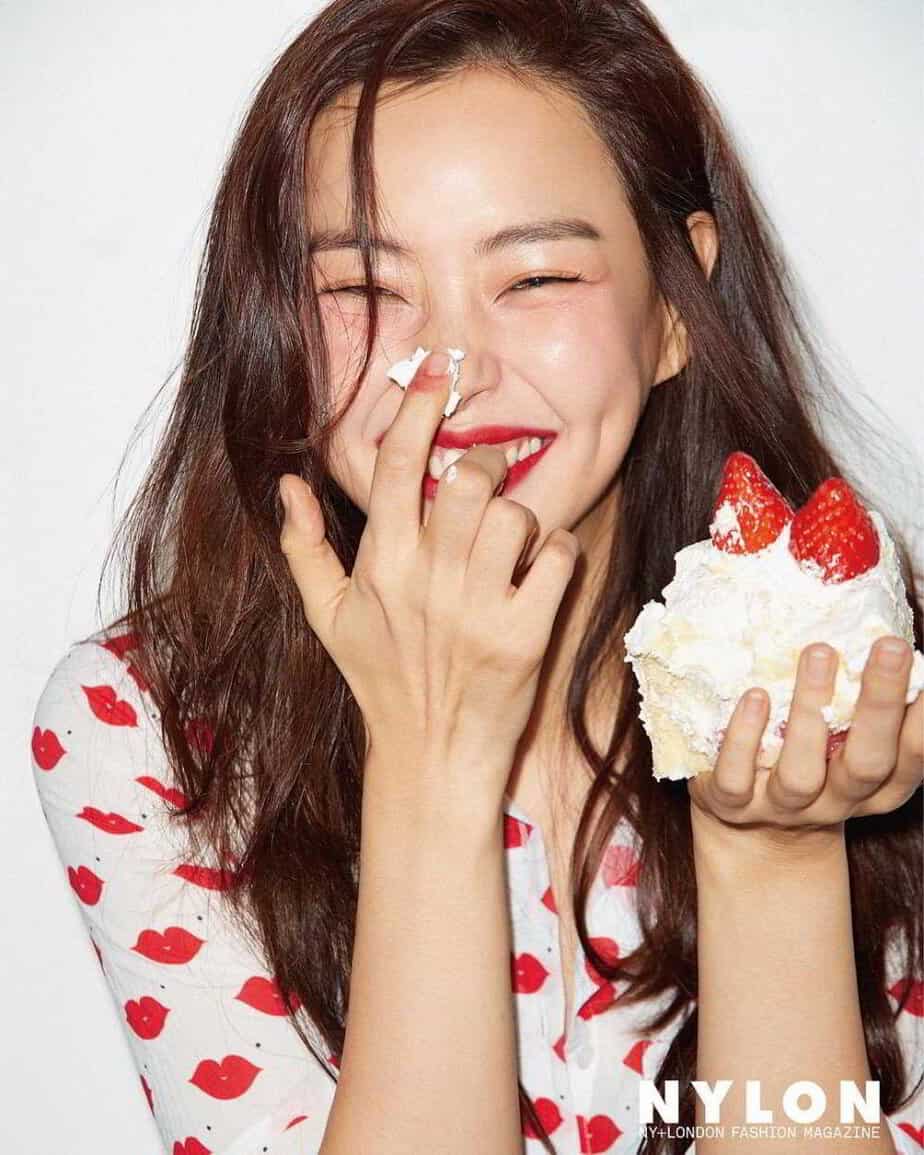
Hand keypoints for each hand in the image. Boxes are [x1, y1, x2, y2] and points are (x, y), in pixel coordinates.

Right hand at [277, 350, 579, 812]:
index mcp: (381, 563)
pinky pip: (557, 556)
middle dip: (486, 465)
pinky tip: (538, 572)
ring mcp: (479, 607)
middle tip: (487, 481)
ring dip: (519, 518)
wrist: (431, 755)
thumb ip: (305, 546)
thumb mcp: (328, 617)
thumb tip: (287, 484)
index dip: (419, 407)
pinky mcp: (526, 634)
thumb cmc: (381, 679)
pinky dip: (556, 554)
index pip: (399, 466)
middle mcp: (428, 578)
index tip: (438, 368)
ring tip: (507, 544)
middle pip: (470, 478)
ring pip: (516, 513)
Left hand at [688, 637, 922, 846]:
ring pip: (801, 772)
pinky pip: (735, 779)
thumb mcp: (845, 741)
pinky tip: (756, 696)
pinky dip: (744, 736)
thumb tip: (883, 629)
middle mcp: (837, 801)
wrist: (750, 831)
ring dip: (811, 710)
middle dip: (881, 704)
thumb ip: (861, 704)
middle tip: (890, 645)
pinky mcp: (732, 806)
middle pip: (868, 761)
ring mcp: (783, 807)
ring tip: (818, 652)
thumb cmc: (810, 762)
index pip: (912, 755)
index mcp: (877, 786)